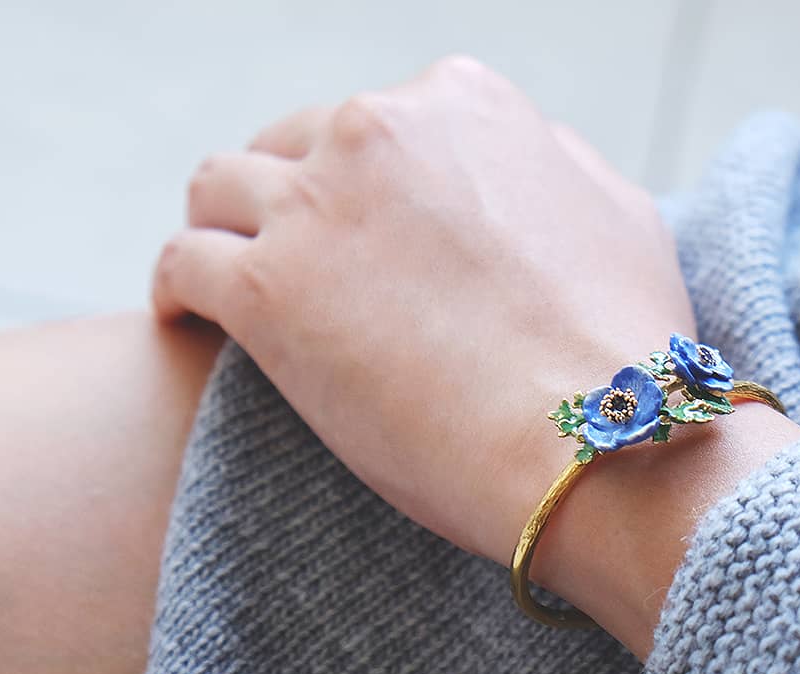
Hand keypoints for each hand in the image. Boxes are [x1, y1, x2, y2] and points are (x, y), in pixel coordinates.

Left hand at [152, 57, 799, 657]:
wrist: (596, 441)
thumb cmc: (623, 348)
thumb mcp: (620, 217)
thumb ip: (553, 170)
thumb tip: (524, 165)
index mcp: (465, 105)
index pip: (381, 121)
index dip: (364, 179)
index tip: (364, 229)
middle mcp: (380, 130)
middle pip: (293, 145)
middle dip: (290, 197)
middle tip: (297, 259)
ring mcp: (317, 206)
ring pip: (219, 188)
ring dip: (222, 228)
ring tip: (226, 278)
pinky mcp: (267, 290)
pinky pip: (182, 264)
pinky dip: (176, 288)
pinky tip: (185, 317)